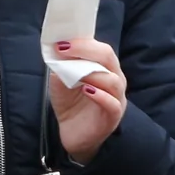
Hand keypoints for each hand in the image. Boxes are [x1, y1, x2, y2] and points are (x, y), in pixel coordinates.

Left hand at [48, 38, 127, 164]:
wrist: (73, 134)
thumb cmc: (71, 104)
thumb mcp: (61, 82)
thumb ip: (62, 67)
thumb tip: (57, 52)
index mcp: (105, 68)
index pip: (101, 48)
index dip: (82, 43)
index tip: (61, 41)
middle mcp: (115, 80)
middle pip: (108, 58)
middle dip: (86, 50)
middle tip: (64, 49)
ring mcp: (117, 99)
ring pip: (113, 80)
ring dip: (92, 73)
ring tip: (75, 72)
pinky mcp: (113, 117)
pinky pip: (112, 104)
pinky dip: (101, 96)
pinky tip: (87, 90)